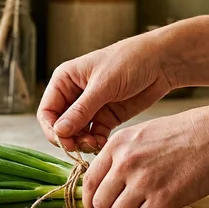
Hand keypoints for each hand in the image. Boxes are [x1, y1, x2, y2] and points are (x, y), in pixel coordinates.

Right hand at [37, 33, 177, 152]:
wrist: (161, 62)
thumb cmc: (129, 61)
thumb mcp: (103, 85)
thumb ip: (81, 110)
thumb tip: (59, 131)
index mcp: (64, 80)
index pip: (47, 111)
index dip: (52, 129)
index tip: (64, 142)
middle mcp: (73, 95)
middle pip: (60, 125)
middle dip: (68, 138)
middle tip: (83, 145)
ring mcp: (90, 107)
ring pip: (76, 133)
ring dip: (82, 142)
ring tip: (95, 144)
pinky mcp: (106, 117)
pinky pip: (93, 135)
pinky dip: (95, 142)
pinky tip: (103, 143)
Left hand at [81, 105, 208, 207]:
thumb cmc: (187, 133)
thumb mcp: (144, 133)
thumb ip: (124, 154)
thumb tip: (112, 180)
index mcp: (117, 145)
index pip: (89, 180)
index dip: (90, 202)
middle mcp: (125, 163)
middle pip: (99, 202)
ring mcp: (143, 181)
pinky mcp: (163, 198)